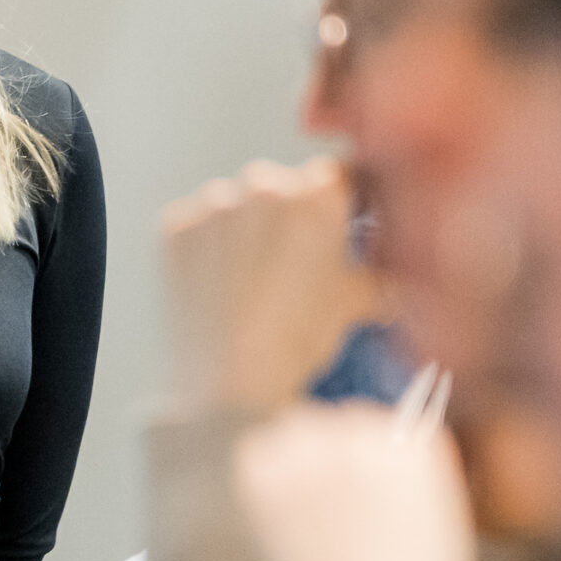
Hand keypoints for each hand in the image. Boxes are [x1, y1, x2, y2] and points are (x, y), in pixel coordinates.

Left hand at [161, 155, 382, 416]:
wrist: (227, 384)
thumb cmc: (296, 342)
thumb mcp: (356, 305)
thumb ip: (378, 273)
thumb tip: (387, 273)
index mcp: (316, 195)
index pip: (341, 176)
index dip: (346, 202)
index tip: (344, 224)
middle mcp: (263, 185)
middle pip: (287, 188)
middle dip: (294, 218)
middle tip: (297, 265)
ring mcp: (213, 204)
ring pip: (239, 205)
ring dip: (249, 230)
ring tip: (253, 284)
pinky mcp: (173, 228)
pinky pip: (199, 226)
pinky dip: (209, 248)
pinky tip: (220, 287)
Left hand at [234, 401, 475, 560]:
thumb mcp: (442, 525)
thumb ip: (417, 472)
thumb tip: (395, 438)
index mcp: (414, 444)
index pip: (393, 417)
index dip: (380, 454)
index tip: (374, 486)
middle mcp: (360, 433)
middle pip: (342, 416)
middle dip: (339, 452)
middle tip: (336, 506)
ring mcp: (306, 449)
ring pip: (296, 426)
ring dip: (299, 456)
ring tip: (309, 514)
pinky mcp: (260, 473)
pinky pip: (257, 450)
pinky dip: (264, 474)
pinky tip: (281, 516)